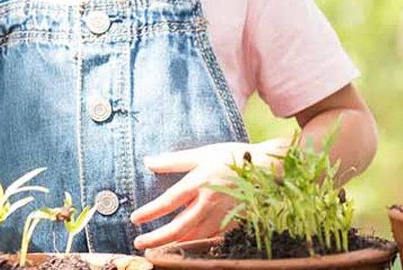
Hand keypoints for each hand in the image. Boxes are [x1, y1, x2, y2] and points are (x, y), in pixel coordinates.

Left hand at [130, 142, 261, 249]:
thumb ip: (174, 160)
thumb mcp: (203, 153)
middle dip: (157, 238)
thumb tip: (148, 161)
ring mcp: (221, 215)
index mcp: (199, 182)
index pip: (169, 201)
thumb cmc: (234, 157)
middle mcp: (209, 202)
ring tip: (158, 248)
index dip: (151, 212)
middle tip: (140, 243)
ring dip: (174, 245)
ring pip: (194, 237)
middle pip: (179, 227)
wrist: (268, 168)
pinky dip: (195, 244)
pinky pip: (210, 239)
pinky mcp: (231, 223)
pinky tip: (185, 246)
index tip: (135, 219)